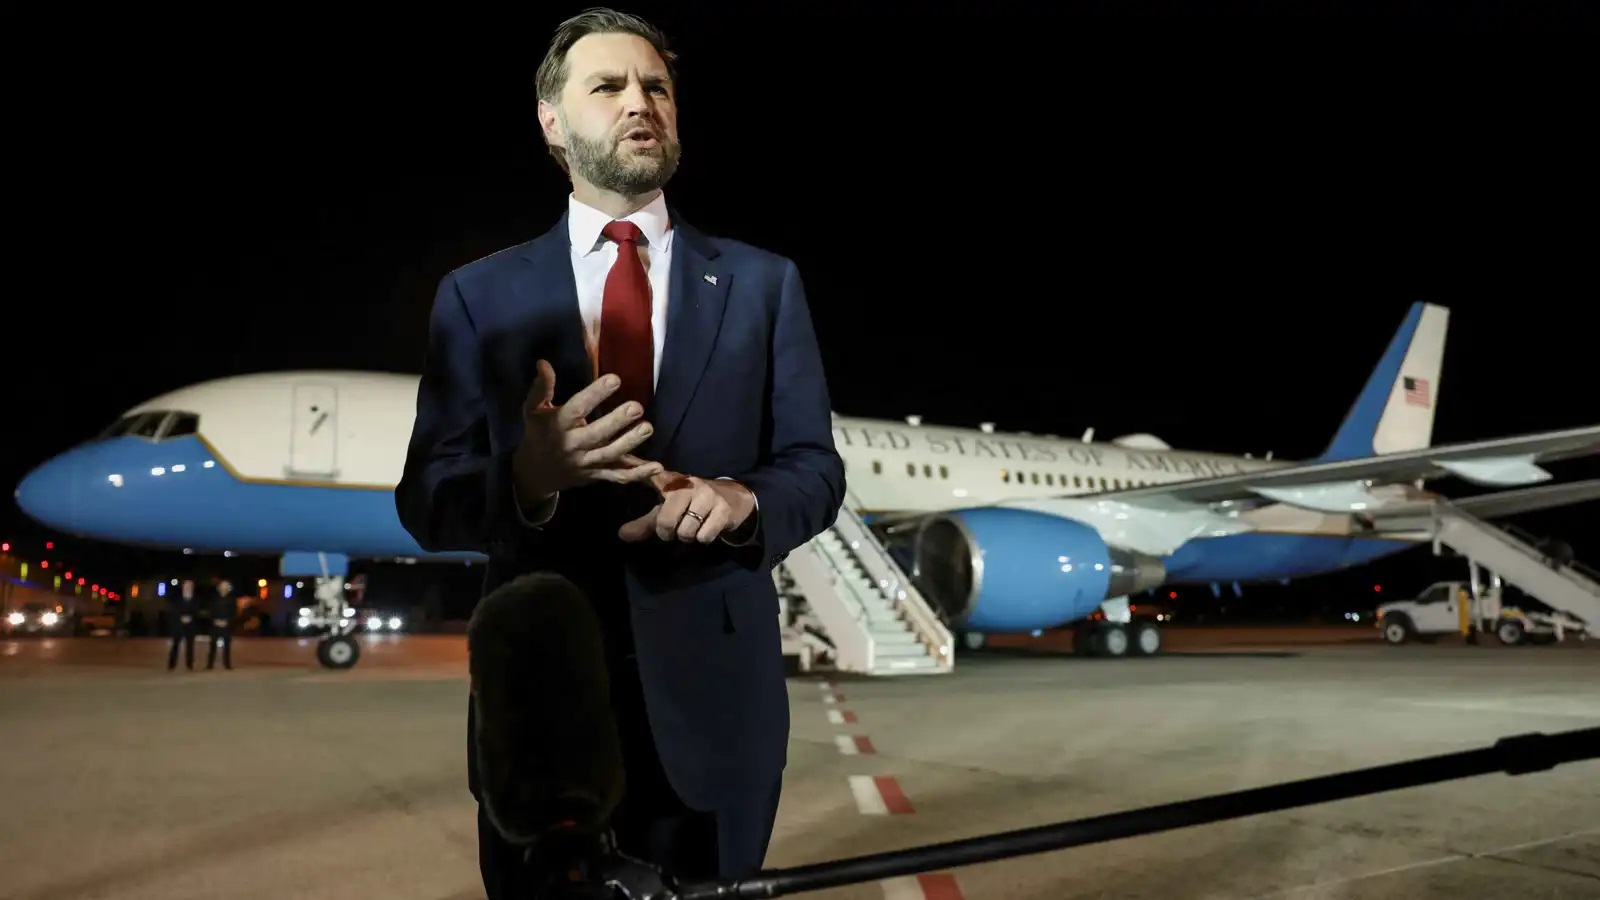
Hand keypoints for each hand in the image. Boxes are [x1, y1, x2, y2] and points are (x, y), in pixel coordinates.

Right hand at [513, 360, 662, 502]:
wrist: (536, 474)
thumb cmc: (538, 434)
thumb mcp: (533, 411)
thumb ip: (541, 388)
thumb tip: (544, 363)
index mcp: (558, 426)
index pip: (576, 409)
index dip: (594, 394)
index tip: (614, 379)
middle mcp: (573, 445)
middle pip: (596, 435)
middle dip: (617, 422)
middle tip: (637, 407)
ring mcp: (587, 463)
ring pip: (610, 455)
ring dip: (630, 443)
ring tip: (647, 427)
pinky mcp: (598, 475)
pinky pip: (619, 476)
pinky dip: (638, 474)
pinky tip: (657, 466)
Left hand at [617, 471, 755, 543]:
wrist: (734, 499)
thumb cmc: (693, 505)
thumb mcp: (668, 510)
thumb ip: (645, 523)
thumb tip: (621, 535)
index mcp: (670, 481)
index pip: (650, 477)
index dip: (633, 465)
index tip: (621, 458)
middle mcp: (687, 484)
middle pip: (666, 522)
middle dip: (668, 533)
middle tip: (676, 528)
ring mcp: (706, 495)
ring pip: (686, 532)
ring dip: (688, 537)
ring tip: (694, 526)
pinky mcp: (723, 508)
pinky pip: (704, 536)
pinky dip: (704, 538)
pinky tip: (708, 527)